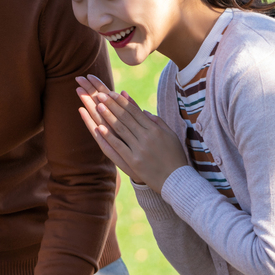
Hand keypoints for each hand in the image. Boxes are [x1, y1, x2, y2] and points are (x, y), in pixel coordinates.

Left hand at [75, 74, 187, 189]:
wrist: (177, 180)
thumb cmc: (175, 157)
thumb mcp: (171, 136)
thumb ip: (158, 122)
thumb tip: (144, 111)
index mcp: (155, 129)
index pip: (135, 112)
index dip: (122, 102)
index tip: (112, 93)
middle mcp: (147, 137)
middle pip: (126, 117)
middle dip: (112, 105)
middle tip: (101, 95)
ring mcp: (140, 149)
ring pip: (121, 129)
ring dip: (108, 116)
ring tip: (98, 106)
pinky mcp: (134, 161)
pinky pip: (119, 146)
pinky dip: (109, 136)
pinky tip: (100, 127)